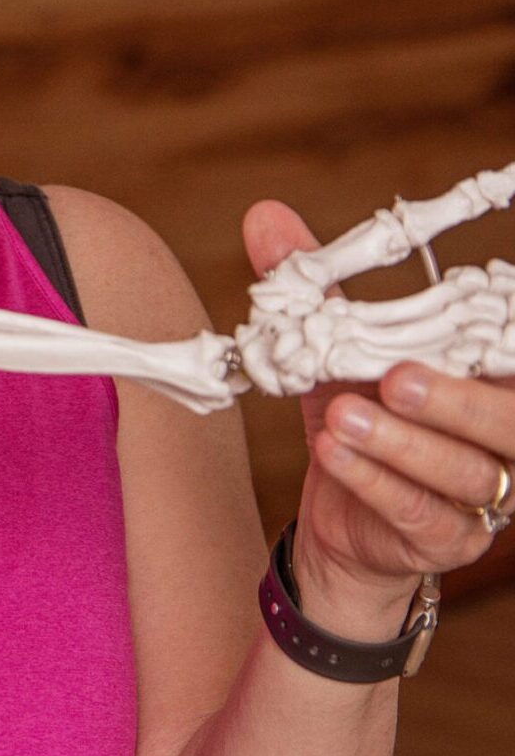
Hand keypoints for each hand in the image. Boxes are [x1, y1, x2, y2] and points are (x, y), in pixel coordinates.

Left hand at [246, 201, 514, 641]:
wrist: (339, 522)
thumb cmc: (359, 417)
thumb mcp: (334, 351)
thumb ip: (314, 291)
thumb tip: (265, 216)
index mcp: (493, 384)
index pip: (507, 356)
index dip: (498, 343)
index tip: (469, 316)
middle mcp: (502, 439)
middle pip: (511, 422)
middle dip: (459, 400)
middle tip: (397, 378)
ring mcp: (484, 495)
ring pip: (467, 471)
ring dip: (404, 444)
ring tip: (345, 415)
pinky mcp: (446, 539)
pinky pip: (420, 512)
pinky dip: (375, 480)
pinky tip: (333, 454)